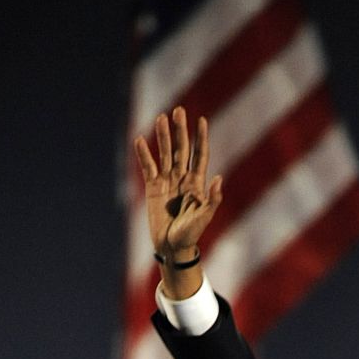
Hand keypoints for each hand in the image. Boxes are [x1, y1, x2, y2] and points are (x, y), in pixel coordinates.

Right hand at [133, 107, 222, 266]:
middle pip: (181, 149)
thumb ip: (211, 200)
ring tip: (161, 118)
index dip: (200, 138)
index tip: (202, 120)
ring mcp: (167, 181)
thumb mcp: (203, 218)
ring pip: (164, 154)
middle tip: (179, 110)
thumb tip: (218, 179)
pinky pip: (148, 167)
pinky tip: (140, 140)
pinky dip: (144, 154)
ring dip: (162, 136)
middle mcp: (182, 178)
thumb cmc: (190, 235)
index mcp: (196, 183)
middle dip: (180, 130)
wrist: (172, 248)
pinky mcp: (152, 187)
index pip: (199, 155)